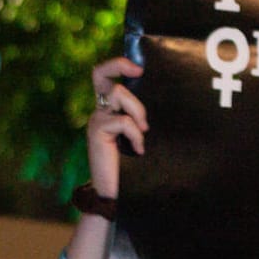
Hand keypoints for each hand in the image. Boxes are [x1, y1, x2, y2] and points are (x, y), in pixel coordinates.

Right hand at [88, 58, 147, 199]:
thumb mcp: (138, 136)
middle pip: (100, 73)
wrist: (115, 193)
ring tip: (143, 131)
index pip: (104, 77)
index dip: (118, 64)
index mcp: (108, 110)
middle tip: (138, 71)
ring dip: (138, 110)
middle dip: (118, 64)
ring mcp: (96, 121)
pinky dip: (135, 134)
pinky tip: (138, 150)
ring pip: (118, 93)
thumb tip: (161, 96)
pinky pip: (123, 121)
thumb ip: (140, 118)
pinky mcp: (97, 132)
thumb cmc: (132, 167)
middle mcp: (98, 112)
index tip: (139, 68)